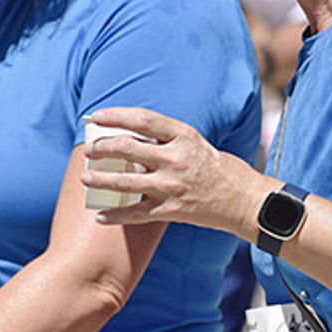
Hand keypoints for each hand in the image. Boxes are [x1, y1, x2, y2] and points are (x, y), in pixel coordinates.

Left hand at [80, 107, 265, 232]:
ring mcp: (172, 186)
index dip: (116, 116)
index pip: (143, 120)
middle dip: (102, 147)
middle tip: (89, 150)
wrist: (245, 201)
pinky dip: (116, 216)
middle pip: (128, 149)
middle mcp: (176, 159)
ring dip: (101, 180)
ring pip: (125, 182)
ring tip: (85, 178)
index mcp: (184, 136)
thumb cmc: (222, 169)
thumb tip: (131, 137)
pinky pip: (136, 214)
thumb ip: (168, 140)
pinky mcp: (171, 211)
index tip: (97, 116)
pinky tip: (100, 216)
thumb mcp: (197, 143)